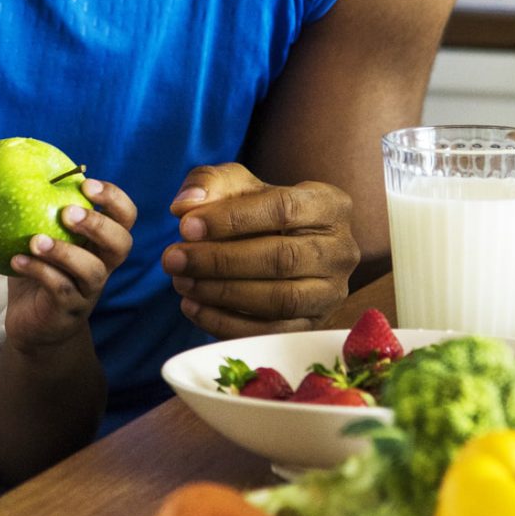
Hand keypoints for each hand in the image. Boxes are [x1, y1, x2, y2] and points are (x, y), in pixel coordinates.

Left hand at [3, 178, 137, 348]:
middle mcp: (102, 266)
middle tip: (67, 212)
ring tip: (34, 240)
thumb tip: (13, 165)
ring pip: (92, 270)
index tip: (87, 183)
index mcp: (100, 243)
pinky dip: (38, 272)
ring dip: (64, 252)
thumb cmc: (36, 273)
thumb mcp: (37, 237)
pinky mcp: (70, 311)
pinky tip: (15, 260)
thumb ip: (35, 210)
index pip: (125, 217)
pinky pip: (60, 289)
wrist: (33, 325)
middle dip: (98, 224)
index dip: (114, 199)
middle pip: (121, 243)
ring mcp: (88, 291)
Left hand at [159, 163, 360, 337]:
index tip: (185, 226)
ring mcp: (332, 292)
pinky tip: (192, 308)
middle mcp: (341, 250)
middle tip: (173, 259)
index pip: (282, 209)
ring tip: (180, 282)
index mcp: (329, 204)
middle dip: (220, 261)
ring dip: (223, 293)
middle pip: (281, 258)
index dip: (231, 219)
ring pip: (280, 299)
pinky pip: (272, 331)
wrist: (277, 243)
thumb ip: (208, 184)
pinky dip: (228, 323)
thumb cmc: (255, 209)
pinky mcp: (314, 324)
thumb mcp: (234, 184)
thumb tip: (186, 204)